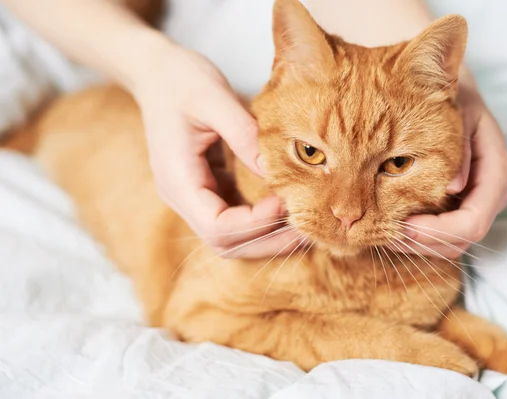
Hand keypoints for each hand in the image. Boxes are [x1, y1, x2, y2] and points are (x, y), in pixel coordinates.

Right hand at [132, 42, 299, 257]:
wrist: (155, 71)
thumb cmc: (181, 79)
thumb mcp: (214, 97)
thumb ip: (243, 135)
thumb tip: (275, 173)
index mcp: (177, 179)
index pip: (217, 226)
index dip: (255, 223)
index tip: (287, 201)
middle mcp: (182, 195)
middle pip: (225, 242)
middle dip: (266, 241)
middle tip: (306, 229)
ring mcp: (193, 193)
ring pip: (230, 235)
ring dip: (266, 235)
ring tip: (302, 224)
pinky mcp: (206, 186)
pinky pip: (233, 216)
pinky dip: (260, 219)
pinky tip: (286, 208)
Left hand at [398, 74, 506, 258]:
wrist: (455, 94)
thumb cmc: (454, 99)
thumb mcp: (457, 114)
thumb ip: (458, 148)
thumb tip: (453, 187)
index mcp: (497, 171)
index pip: (473, 221)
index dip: (439, 231)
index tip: (403, 225)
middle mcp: (492, 194)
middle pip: (462, 239)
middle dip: (423, 242)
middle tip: (384, 233)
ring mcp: (478, 203)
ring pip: (452, 245)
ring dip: (418, 245)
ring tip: (383, 233)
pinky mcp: (461, 207)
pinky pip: (443, 236)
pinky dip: (418, 239)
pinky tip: (392, 226)